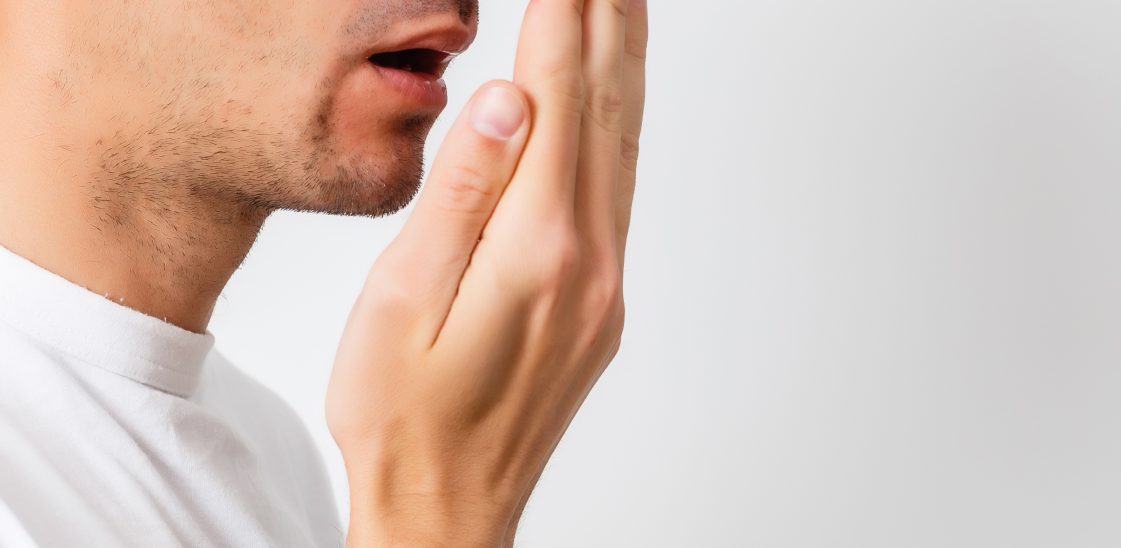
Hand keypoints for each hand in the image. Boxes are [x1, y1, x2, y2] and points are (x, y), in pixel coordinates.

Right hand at [326, 0, 647, 545]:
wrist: (447, 508)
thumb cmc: (403, 417)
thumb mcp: (404, 300)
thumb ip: (464, 193)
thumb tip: (511, 98)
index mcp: (535, 250)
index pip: (553, 102)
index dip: (560, 21)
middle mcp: (589, 262)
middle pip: (606, 113)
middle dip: (606, 23)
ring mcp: (605, 285)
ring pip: (623, 149)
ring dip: (624, 69)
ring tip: (623, 7)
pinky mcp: (602, 303)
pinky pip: (621, 193)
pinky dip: (619, 131)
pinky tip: (613, 107)